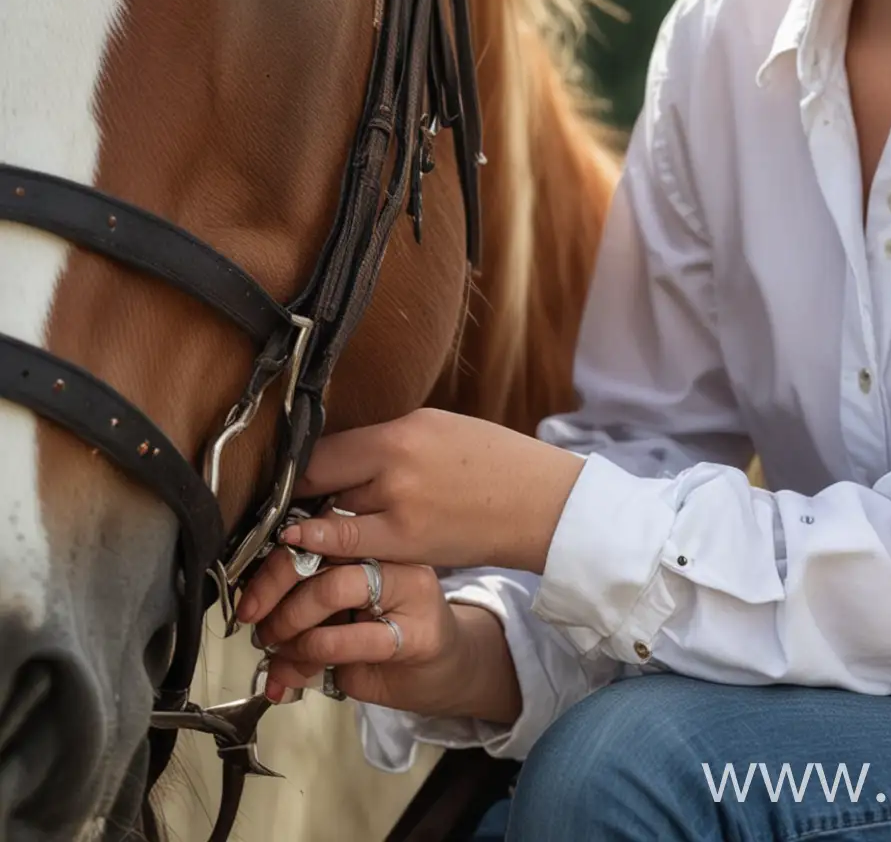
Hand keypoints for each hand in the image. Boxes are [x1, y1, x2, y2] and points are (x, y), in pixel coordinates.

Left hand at [240, 406, 584, 578]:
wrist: (537, 500)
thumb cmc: (491, 458)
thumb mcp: (436, 428)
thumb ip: (386, 441)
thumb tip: (339, 451)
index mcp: (401, 433)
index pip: (323, 448)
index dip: (292, 464)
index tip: (273, 472)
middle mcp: (395, 471)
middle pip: (317, 485)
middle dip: (291, 499)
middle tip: (263, 509)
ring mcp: (400, 513)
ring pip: (328, 523)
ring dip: (301, 533)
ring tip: (278, 541)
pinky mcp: (409, 548)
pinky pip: (351, 552)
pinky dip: (326, 552)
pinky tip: (309, 553)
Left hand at [248, 551, 519, 721]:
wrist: (448, 671)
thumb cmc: (390, 639)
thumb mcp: (343, 620)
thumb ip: (305, 618)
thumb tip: (255, 626)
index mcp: (374, 542)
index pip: (318, 535)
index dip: (274, 567)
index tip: (249, 604)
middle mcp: (395, 555)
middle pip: (322, 553)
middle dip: (276, 594)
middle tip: (259, 628)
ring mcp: (411, 590)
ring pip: (336, 587)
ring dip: (293, 626)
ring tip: (280, 652)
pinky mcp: (420, 632)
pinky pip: (355, 638)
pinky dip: (317, 654)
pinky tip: (303, 670)